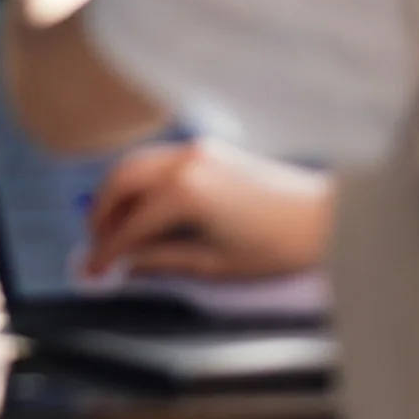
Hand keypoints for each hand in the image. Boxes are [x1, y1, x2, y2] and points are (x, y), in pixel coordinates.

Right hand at [84, 139, 330, 280]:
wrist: (324, 218)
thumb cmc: (278, 245)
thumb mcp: (215, 265)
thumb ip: (163, 261)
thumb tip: (128, 265)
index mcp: (185, 192)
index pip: (129, 223)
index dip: (106, 250)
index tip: (95, 270)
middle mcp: (184, 161)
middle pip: (119, 181)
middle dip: (100, 213)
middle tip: (96, 244)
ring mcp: (195, 150)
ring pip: (134, 164)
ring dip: (117, 193)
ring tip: (114, 227)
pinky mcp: (207, 148)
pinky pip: (157, 160)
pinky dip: (140, 181)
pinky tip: (141, 207)